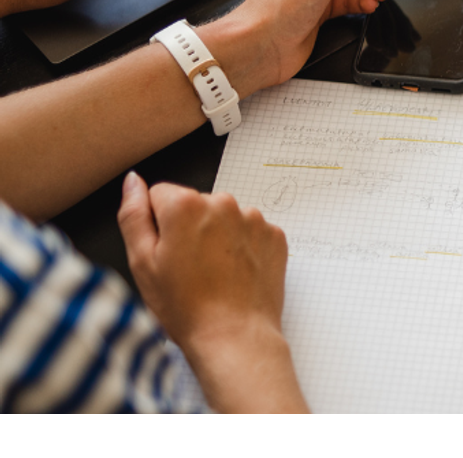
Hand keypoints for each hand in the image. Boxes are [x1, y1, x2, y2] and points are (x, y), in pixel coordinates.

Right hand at [117, 171, 307, 411]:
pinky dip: (240, 247)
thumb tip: (133, 182)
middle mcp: (224, 203)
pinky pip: (248, 232)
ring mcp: (253, 218)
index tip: (164, 252)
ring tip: (211, 275)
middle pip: (194, 204)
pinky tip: (233, 274)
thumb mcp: (142, 261)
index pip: (160, 195)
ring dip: (215, 237)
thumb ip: (133, 215)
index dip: (157, 225)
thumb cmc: (186, 307)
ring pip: (223, 218)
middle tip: (186, 268)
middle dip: (187, 228)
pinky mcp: (274, 236)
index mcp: (185, 205)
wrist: (235, 336)